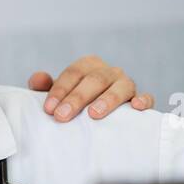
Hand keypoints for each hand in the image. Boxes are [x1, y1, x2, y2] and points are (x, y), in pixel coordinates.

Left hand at [27, 55, 154, 122]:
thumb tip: (37, 78)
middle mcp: (109, 72)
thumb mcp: (59, 95)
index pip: (74, 73)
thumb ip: (45, 87)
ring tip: (93, 115)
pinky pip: (147, 97)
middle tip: (62, 116)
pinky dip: (143, 100)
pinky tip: (135, 107)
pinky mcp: (141, 100)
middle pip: (95, 80)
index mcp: (88, 66)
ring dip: (107, 99)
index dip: (60, 90)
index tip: (49, 109)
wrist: (100, 117)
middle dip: (77, 98)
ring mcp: (126, 84)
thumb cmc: (76, 104)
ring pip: (121, 86)